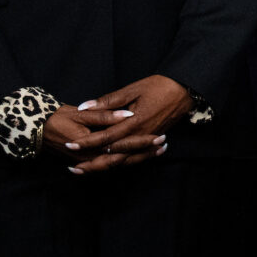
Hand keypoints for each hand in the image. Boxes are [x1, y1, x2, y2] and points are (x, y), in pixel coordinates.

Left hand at [49, 75, 192, 172]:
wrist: (186, 90)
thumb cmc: (160, 86)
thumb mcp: (133, 89)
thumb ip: (109, 101)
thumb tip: (85, 107)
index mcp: (134, 122)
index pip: (105, 137)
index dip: (87, 142)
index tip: (70, 145)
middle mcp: (140, 135)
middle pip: (113, 155)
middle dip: (92, 162)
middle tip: (73, 168)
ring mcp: (147, 140)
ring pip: (123, 159)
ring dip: (104, 166)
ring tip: (86, 170)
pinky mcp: (152, 140)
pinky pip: (135, 157)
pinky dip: (121, 163)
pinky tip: (110, 165)